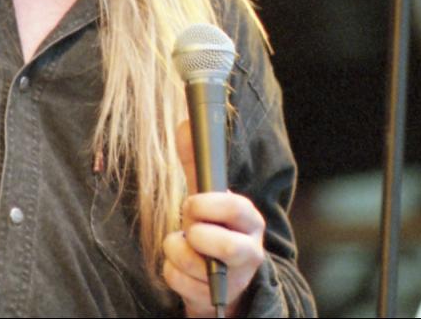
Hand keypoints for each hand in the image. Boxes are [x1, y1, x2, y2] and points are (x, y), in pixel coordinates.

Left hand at [161, 119, 266, 317]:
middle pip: (226, 246)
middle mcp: (249, 250)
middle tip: (190, 228)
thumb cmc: (212, 229)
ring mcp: (234, 278)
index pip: (236, 208)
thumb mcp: (207, 197)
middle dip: (197, 234)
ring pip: (196, 264)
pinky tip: (182, 266)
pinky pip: (180, 281)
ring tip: (183, 245)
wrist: (218, 279)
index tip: (191, 203)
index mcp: (249, 220)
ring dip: (177, 251)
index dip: (209, 205)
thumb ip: (195, 163)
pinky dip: (171, 271)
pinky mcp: (215, 297)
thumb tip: (185, 123)